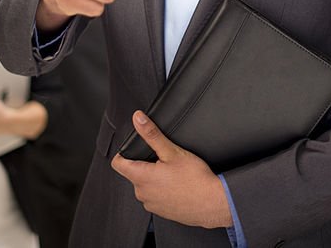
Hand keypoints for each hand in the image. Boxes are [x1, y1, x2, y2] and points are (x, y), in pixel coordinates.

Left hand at [111, 111, 231, 228]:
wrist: (212, 203)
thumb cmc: (195, 179)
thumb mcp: (173, 151)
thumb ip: (152, 134)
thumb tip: (138, 119)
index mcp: (141, 177)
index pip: (118, 164)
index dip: (123, 153)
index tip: (134, 149)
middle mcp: (142, 193)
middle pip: (134, 173)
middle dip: (146, 165)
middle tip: (165, 160)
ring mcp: (151, 204)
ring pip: (146, 186)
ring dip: (155, 179)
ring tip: (174, 174)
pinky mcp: (161, 212)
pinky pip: (155, 197)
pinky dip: (163, 190)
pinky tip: (178, 186)